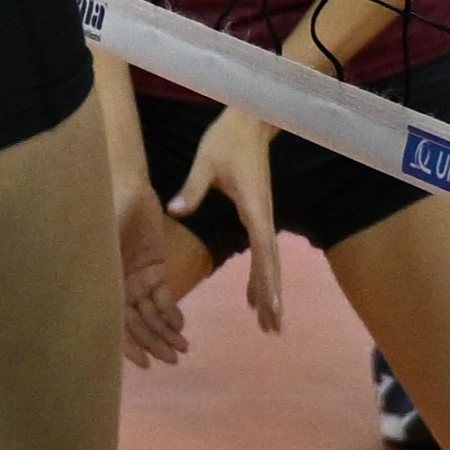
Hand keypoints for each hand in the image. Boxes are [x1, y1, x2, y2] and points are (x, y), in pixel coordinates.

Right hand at [115, 174, 199, 367]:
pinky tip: (181, 325)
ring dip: (166, 332)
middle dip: (154, 343)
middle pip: (136, 324)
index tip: (145, 364)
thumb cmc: (107, 213)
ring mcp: (136, 280)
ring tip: (182, 349)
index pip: (114, 325)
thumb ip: (102, 275)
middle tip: (173, 360)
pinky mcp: (153, 268)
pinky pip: (162, 297)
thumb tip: (100, 311)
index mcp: (102, 286)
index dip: (129, 346)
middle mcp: (117, 289)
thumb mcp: (101, 246)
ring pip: (151, 314)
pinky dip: (172, 312)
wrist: (126, 185)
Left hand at [161, 108, 290, 336]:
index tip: (272, 308)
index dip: (267, 281)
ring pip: (269, 261)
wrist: (250, 120)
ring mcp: (263, 217)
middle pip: (272, 264)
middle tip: (273, 329)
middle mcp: (263, 217)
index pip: (264, 252)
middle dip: (273, 297)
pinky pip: (262, 253)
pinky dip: (261, 276)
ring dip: (269, 291)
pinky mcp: (257, 214)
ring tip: (268, 323)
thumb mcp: (207, 161)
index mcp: (254, 208)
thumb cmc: (228, 138)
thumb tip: (175, 210)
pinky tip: (253, 296)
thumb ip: (193, 188)